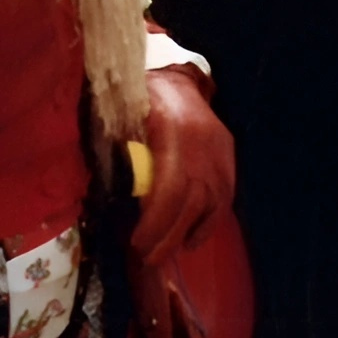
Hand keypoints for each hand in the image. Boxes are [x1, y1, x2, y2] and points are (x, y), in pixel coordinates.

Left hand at [130, 64, 235, 266]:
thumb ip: (114, 155)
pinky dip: (209, 222)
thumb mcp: (118, 120)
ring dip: (188, 233)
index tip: (137, 244)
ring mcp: (221, 149)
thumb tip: (108, 200)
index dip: (156, 221)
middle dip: (169, 235)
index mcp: (173, 130)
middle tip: (148, 259)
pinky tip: (192, 239)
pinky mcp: (229, 155)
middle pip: (193, 200)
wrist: (174, 78)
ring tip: (166, 253)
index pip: (171, 187)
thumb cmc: (136, 99)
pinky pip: (225, 196)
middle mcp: (204, 142)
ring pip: (213, 202)